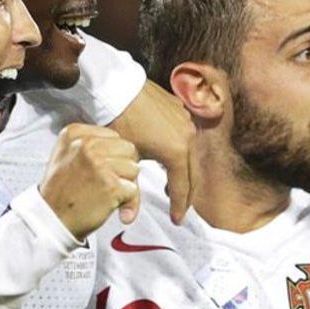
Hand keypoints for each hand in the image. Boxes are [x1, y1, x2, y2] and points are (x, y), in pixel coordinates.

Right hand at [40, 124, 140, 240]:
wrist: (51, 220)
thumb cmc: (61, 191)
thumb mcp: (65, 154)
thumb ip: (91, 144)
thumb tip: (127, 146)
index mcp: (74, 133)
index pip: (115, 137)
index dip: (113, 156)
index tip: (98, 171)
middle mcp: (86, 145)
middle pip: (128, 150)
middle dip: (122, 168)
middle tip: (104, 183)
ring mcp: (99, 165)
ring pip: (134, 168)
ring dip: (125, 184)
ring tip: (103, 193)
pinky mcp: (111, 186)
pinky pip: (133, 190)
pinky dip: (126, 202)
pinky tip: (107, 205)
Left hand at [108, 81, 196, 223]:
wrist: (117, 88)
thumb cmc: (119, 123)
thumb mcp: (126, 160)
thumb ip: (131, 192)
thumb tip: (127, 220)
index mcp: (177, 151)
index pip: (182, 187)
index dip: (179, 206)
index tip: (176, 220)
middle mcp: (188, 137)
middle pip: (192, 173)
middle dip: (187, 194)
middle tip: (180, 209)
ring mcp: (187, 121)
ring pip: (191, 154)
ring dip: (185, 172)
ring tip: (173, 186)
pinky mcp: (181, 109)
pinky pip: (186, 136)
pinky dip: (182, 152)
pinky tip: (171, 158)